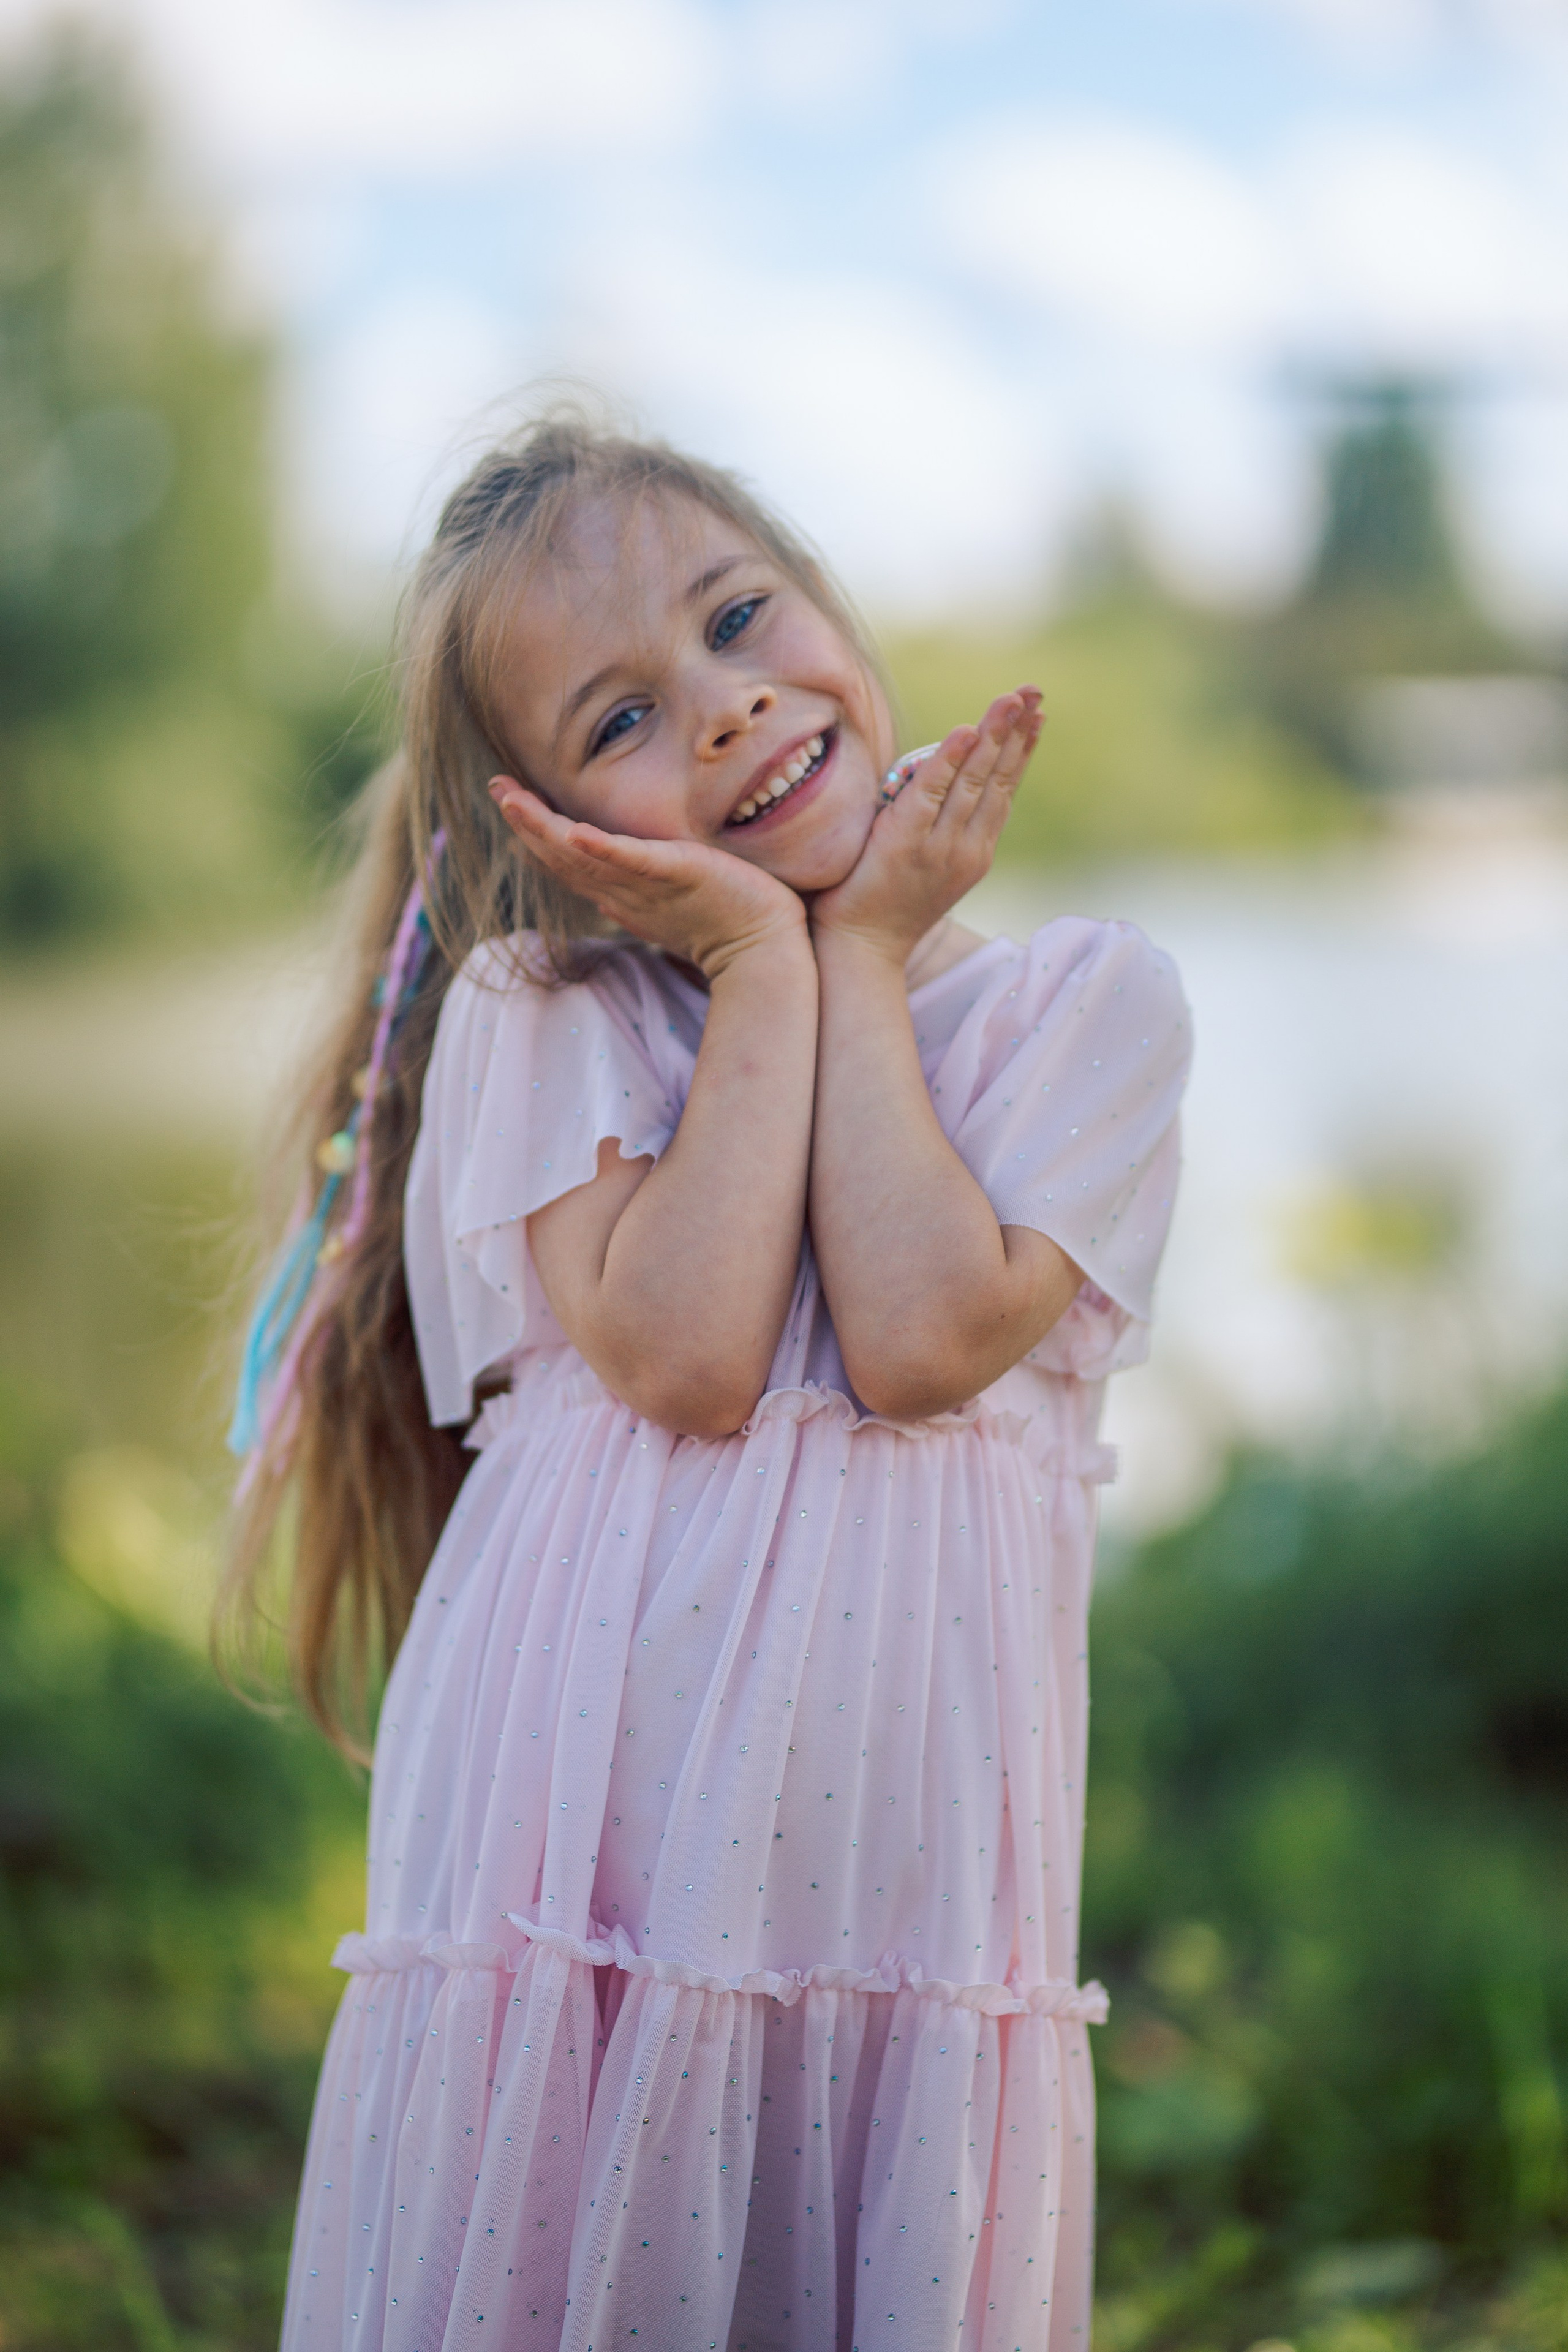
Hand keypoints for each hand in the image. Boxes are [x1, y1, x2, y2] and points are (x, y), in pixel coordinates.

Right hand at [489, 780, 807, 979]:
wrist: (763, 952)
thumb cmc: (726, 924)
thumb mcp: (670, 903)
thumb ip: (638, 890)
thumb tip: (604, 893)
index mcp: (622, 894)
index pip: (568, 862)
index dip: (535, 835)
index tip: (510, 802)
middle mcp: (624, 892)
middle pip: (563, 856)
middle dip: (526, 822)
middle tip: (497, 788)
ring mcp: (648, 886)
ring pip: (584, 856)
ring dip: (545, 829)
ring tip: (513, 800)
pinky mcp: (679, 875)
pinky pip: (635, 862)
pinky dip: (603, 848)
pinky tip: (576, 830)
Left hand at [809, 689, 1041, 965]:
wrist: (862, 949)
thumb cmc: (881, 905)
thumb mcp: (923, 863)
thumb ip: (934, 825)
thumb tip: (933, 782)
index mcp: (974, 850)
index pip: (1003, 790)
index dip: (1021, 750)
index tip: (1035, 713)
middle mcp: (966, 847)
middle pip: (998, 778)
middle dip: (1017, 731)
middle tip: (1034, 690)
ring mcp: (939, 846)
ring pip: (973, 780)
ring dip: (993, 735)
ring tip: (1012, 699)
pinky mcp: (906, 842)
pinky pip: (931, 792)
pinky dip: (950, 760)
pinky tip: (967, 731)